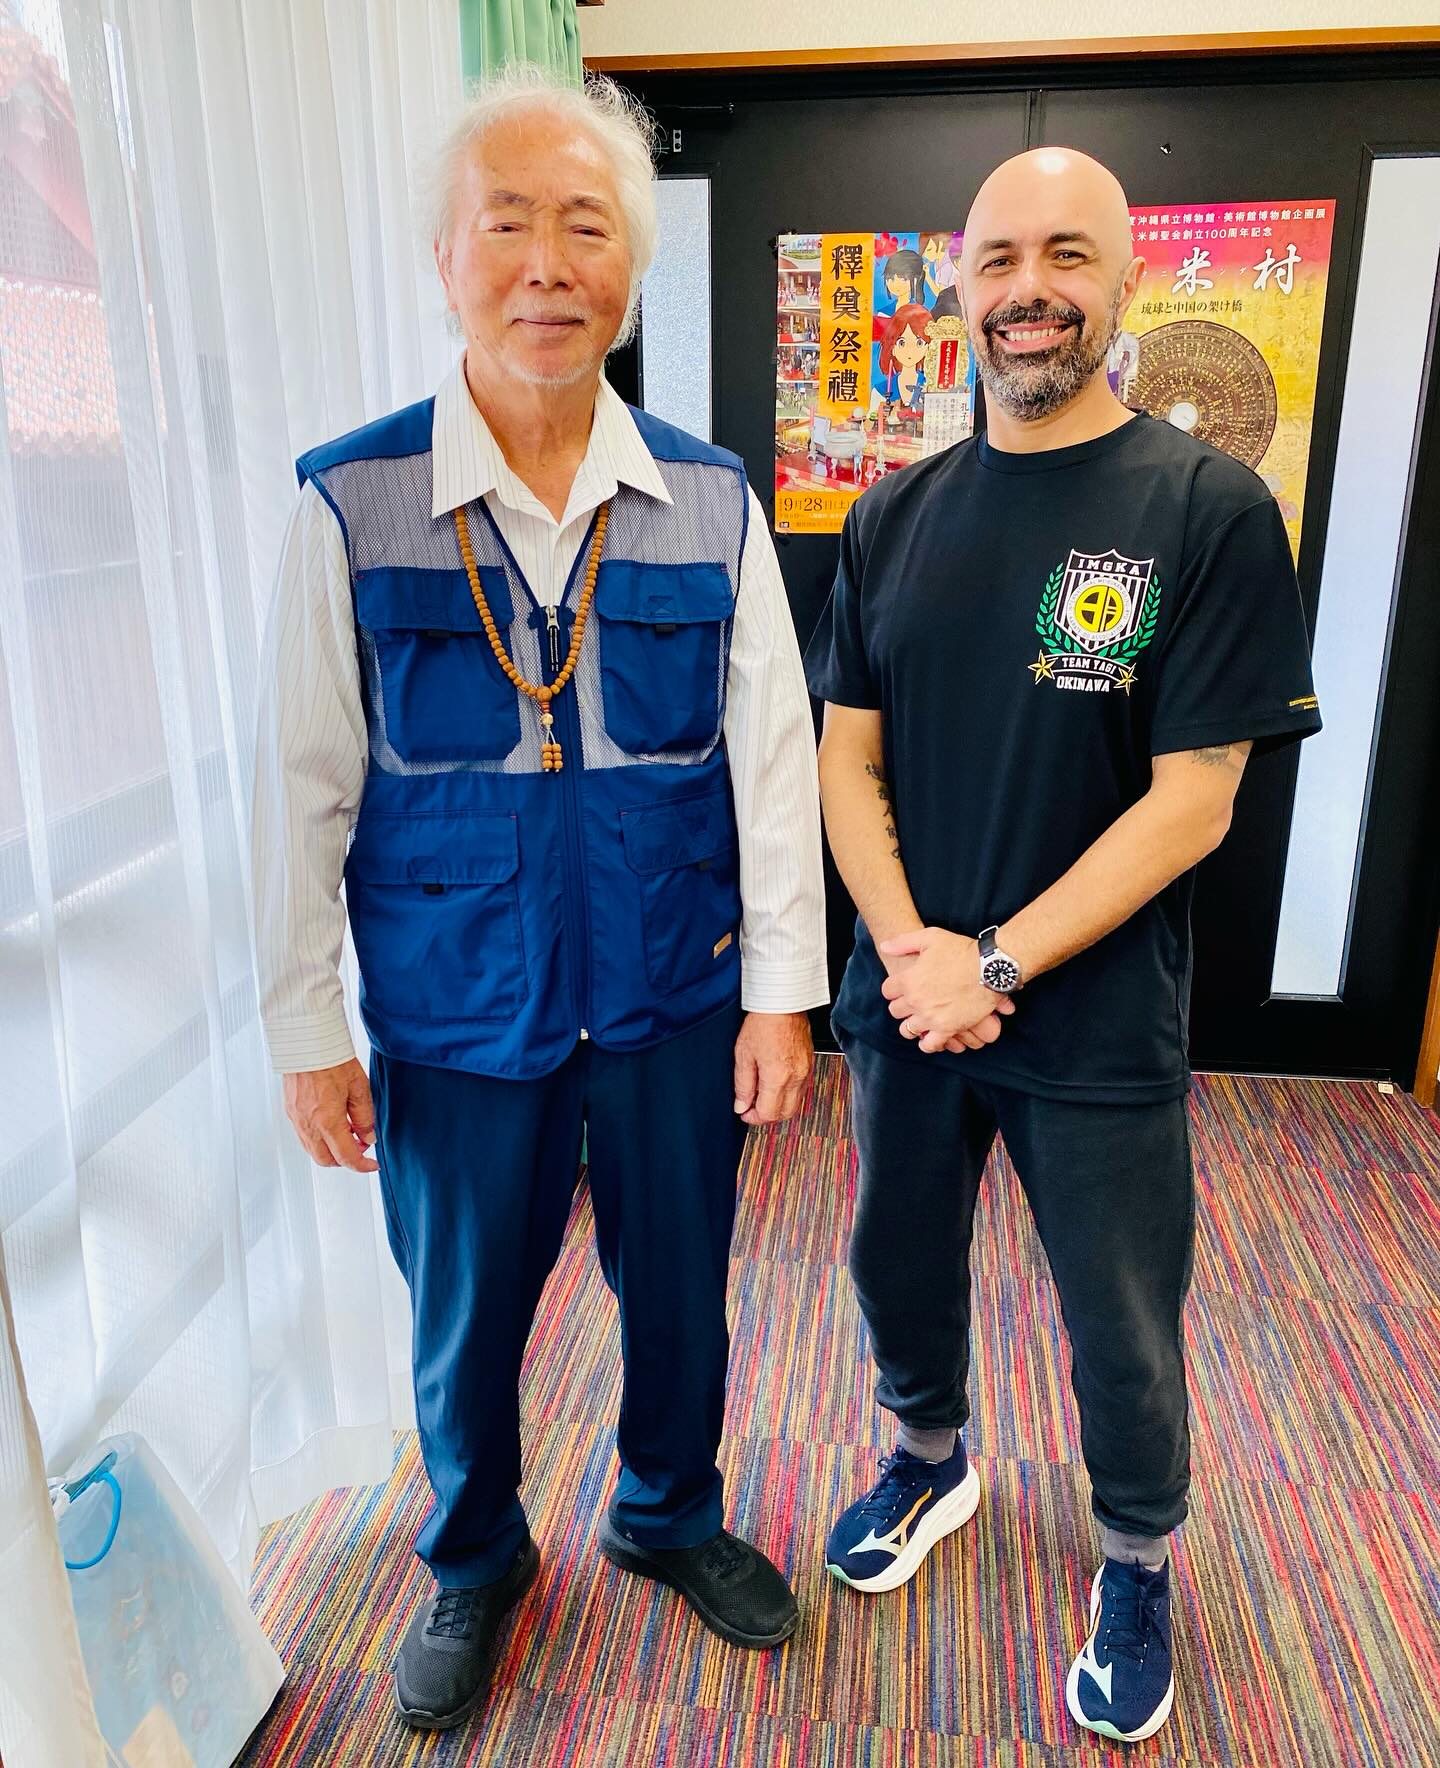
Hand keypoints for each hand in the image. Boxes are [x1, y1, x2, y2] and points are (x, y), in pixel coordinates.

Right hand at [283, 1058, 377, 1171]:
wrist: (307, 1042)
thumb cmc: (331, 1059)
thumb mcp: (359, 1087)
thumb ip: (364, 1116)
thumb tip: (368, 1136)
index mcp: (327, 1120)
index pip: (346, 1156)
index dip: (362, 1165)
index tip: (372, 1165)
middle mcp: (308, 1124)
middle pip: (326, 1160)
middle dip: (345, 1160)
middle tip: (361, 1147)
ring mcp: (297, 1119)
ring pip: (313, 1151)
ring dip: (331, 1150)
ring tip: (348, 1132)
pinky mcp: (291, 1111)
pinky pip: (305, 1137)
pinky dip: (320, 1139)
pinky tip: (332, 1124)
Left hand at [733, 1011, 813, 1125]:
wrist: (783, 1003)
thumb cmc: (763, 1022)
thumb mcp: (744, 1054)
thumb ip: (743, 1085)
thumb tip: (742, 1105)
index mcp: (778, 1077)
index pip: (768, 1113)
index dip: (753, 1117)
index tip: (744, 1112)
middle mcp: (795, 1077)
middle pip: (785, 1113)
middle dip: (767, 1115)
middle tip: (752, 1107)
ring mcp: (805, 1071)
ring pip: (795, 1103)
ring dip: (778, 1105)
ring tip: (762, 1094)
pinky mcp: (809, 1064)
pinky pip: (801, 1089)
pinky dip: (788, 1093)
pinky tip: (775, 1084)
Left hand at [878, 928, 1015, 1054]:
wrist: (990, 967)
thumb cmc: (961, 951)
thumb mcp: (930, 937)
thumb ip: (903, 942)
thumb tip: (884, 947)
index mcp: (908, 980)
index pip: (887, 991)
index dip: (894, 988)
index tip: (903, 986)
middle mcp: (916, 1001)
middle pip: (895, 1011)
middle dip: (902, 1005)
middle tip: (913, 1001)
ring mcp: (930, 1017)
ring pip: (907, 1029)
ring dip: (911, 1024)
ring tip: (920, 1019)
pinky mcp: (947, 1029)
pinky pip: (929, 1044)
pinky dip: (927, 1043)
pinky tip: (930, 1036)